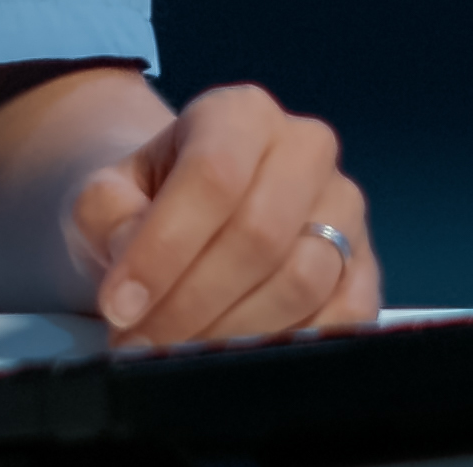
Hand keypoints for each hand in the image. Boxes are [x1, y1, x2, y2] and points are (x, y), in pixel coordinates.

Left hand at [67, 83, 375, 345]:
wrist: (190, 216)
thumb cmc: (147, 203)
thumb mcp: (106, 195)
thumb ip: (108, 217)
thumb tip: (134, 264)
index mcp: (239, 114)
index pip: (212, 177)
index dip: (164, 250)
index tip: (121, 305)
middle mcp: (305, 149)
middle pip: (260, 234)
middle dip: (193, 302)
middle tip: (143, 343)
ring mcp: (345, 208)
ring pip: (302, 280)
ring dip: (233, 332)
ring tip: (176, 354)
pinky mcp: (365, 266)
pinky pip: (345, 315)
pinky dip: (288, 345)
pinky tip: (237, 357)